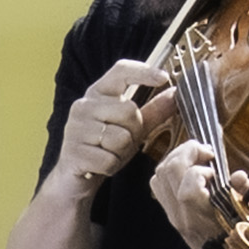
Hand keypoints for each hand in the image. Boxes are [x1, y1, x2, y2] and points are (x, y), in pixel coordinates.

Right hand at [58, 56, 172, 191]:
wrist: (75, 177)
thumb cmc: (105, 147)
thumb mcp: (132, 127)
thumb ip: (152, 111)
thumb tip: (175, 93)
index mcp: (98, 93)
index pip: (121, 71)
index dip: (144, 72)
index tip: (164, 78)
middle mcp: (83, 105)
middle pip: (129, 111)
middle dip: (134, 132)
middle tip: (122, 142)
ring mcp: (75, 128)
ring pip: (120, 138)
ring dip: (122, 153)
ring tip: (110, 153)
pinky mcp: (73, 152)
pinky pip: (109, 160)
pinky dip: (111, 167)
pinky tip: (101, 165)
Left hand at [156, 142, 248, 248]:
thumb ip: (246, 193)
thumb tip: (237, 176)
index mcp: (204, 218)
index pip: (188, 183)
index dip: (201, 166)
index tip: (217, 164)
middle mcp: (184, 219)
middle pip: (166, 173)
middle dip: (186, 151)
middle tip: (206, 151)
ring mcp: (176, 220)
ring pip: (158, 178)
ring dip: (176, 160)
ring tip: (198, 158)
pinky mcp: (174, 220)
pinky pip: (160, 190)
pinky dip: (171, 173)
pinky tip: (191, 173)